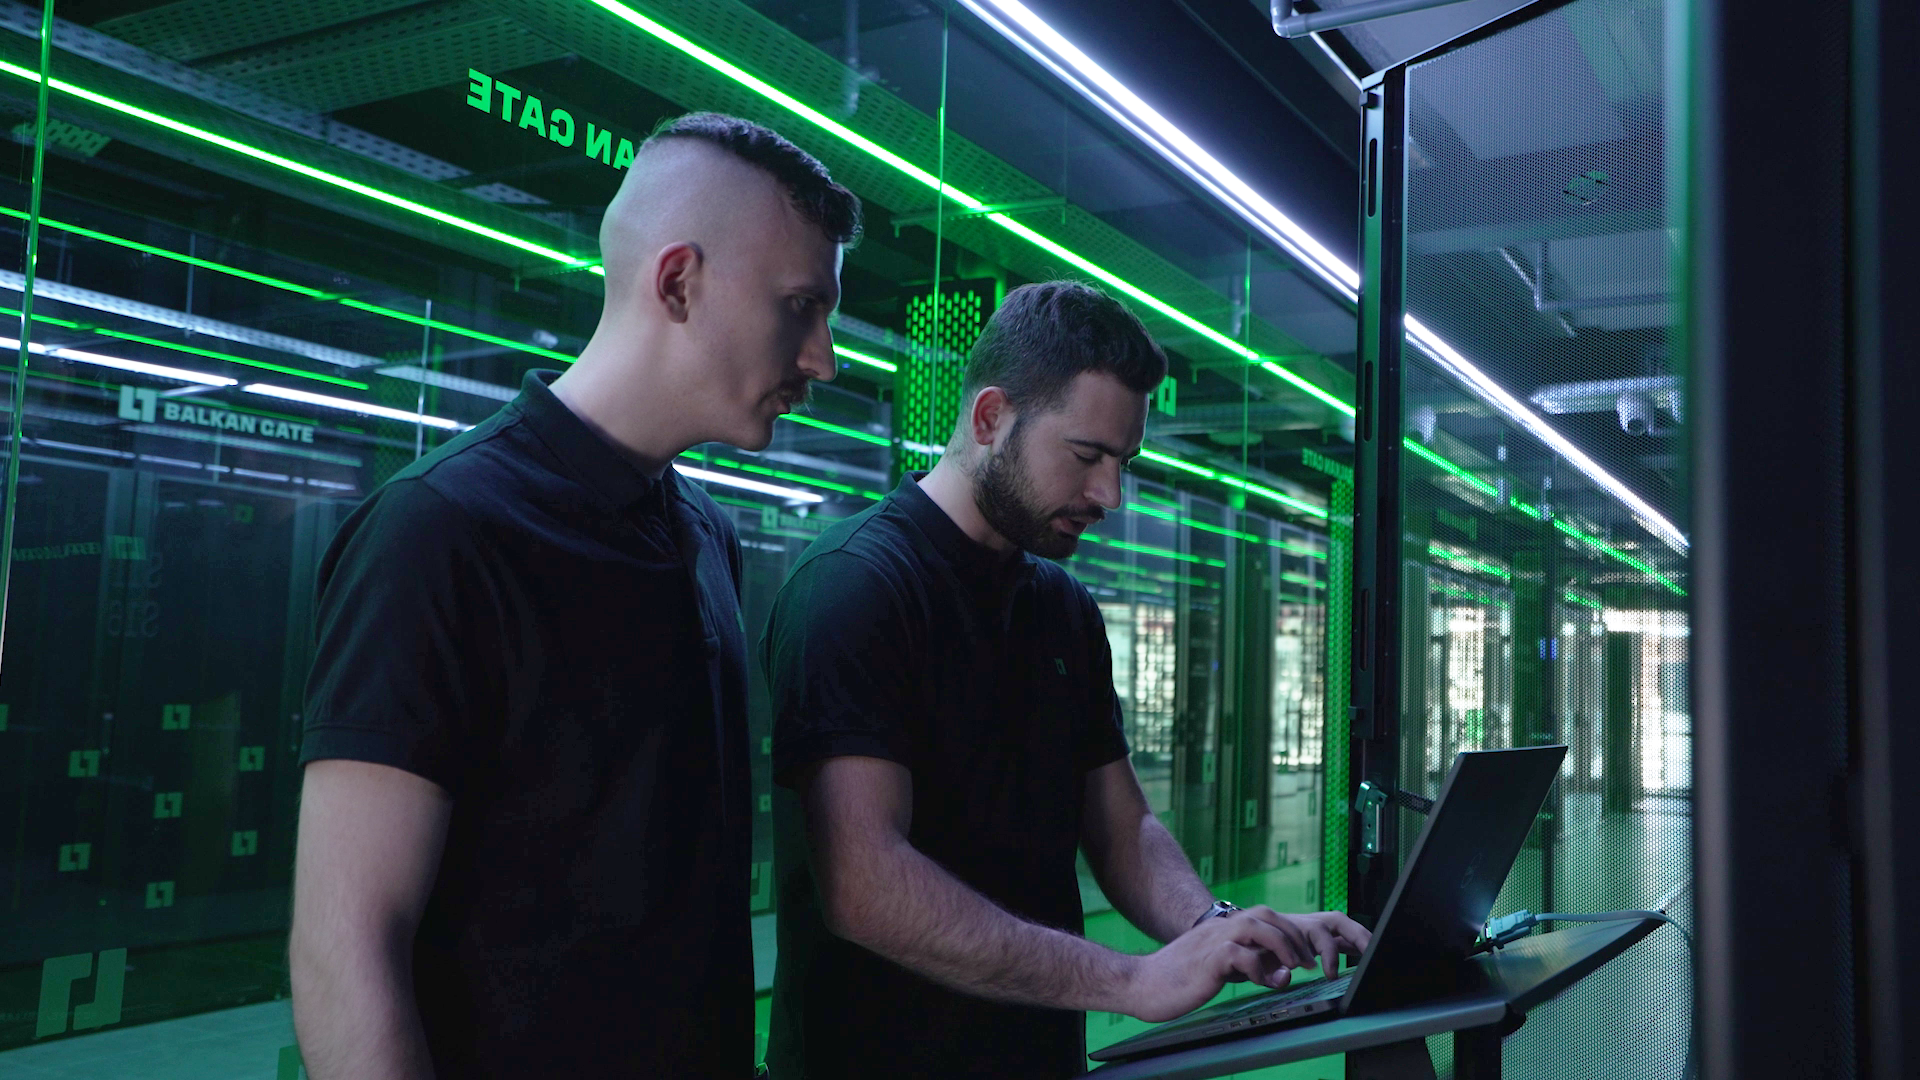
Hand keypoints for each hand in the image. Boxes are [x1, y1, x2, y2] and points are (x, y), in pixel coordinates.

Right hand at [1118, 906, 1371, 1023]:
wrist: (1142, 984)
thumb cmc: (1178, 980)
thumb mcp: (1219, 969)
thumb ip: (1248, 967)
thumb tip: (1280, 974)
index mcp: (1222, 929)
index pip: (1264, 916)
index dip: (1289, 932)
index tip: (1303, 955)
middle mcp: (1220, 929)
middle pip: (1266, 914)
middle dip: (1292, 935)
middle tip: (1306, 961)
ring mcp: (1214, 941)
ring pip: (1257, 927)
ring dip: (1282, 945)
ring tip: (1293, 967)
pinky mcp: (1209, 959)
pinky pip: (1242, 955)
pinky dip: (1260, 969)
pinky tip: (1263, 983)